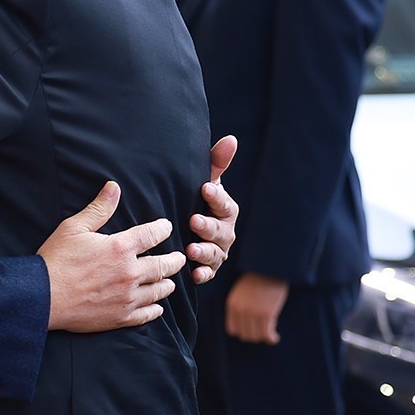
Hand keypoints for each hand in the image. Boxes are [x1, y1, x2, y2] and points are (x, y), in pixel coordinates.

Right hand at [39, 180, 186, 332]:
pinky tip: (157, 307)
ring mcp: (127, 297)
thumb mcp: (74, 228)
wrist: (42, 297)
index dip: (162, 228)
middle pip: (164, 265)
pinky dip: (155, 309)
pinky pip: (147, 314)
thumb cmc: (56, 260)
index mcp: (120, 248)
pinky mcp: (120, 317)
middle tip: (179, 258)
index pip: (152, 234)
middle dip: (175, 260)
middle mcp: (129, 272)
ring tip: (169, 281)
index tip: (166, 227)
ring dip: (167, 284)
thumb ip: (98, 208)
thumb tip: (114, 187)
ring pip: (159, 290)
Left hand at [188, 134, 239, 283]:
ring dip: (204, 252)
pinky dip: (201, 274)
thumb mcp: (204, 181)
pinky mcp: (207, 268)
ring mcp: (217, 251)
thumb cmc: (195, 199)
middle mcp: (225, 232)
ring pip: (215, 254)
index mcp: (225, 209)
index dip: (217, 196)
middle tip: (193, 221)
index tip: (205, 188)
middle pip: (221, 231)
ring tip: (190, 248)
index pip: (225, 203)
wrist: (183, 226)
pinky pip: (207, 273)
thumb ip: (216, 163)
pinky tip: (193, 274)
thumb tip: (231, 139)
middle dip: (208, 226)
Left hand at [225, 271, 288, 344]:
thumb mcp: (242, 292)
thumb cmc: (259, 278)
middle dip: (255, 335)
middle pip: (244, 335)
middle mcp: (240, 310)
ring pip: (255, 336)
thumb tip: (247, 322)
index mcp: (232, 304)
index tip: (253, 329)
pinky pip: (266, 334)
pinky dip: (271, 338)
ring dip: (263, 337)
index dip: (244, 331)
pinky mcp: (266, 314)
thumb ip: (240, 306)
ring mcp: (252, 313)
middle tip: (264, 331)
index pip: (233, 329)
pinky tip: (275, 337)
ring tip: (271, 333)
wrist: (270, 267)